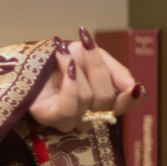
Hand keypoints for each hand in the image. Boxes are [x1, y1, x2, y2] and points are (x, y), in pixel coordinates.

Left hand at [28, 28, 142, 131]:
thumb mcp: (93, 57)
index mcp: (102, 101)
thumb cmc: (63, 58)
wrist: (31, 57)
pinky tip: (66, 66)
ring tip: (63, 51)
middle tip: (86, 45)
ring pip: (88, 99)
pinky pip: (69, 106)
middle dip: (97, 68)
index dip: (130, 100)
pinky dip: (70, 82)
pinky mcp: (51, 118)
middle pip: (105, 99)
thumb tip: (135, 87)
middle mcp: (88, 115)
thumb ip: (115, 71)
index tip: (134, 87)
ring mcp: (70, 120)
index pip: (123, 107)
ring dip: (77, 69)